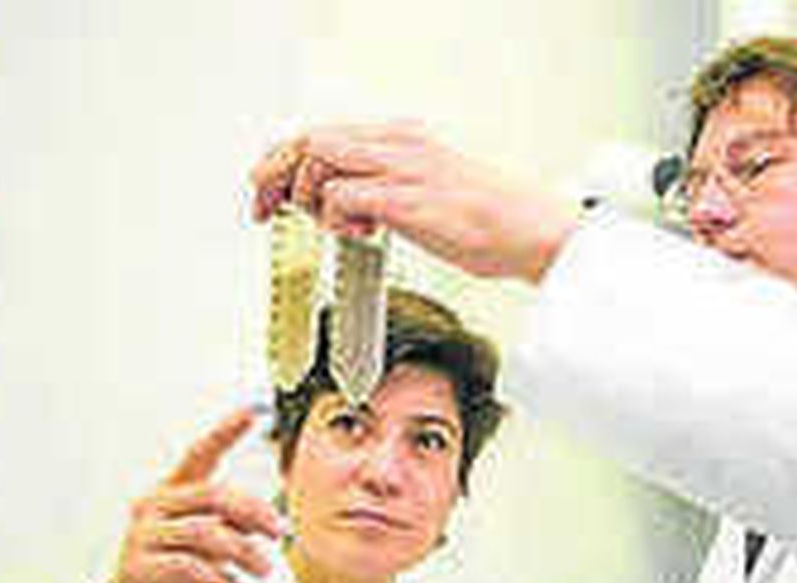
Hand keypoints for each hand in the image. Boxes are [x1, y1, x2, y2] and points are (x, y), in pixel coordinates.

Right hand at [90, 408, 283, 582]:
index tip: (253, 410)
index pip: (200, 454)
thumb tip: (269, 521)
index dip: (226, 432)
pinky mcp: (137, 565)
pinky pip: (186, 565)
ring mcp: (142, 534)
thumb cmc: (171, 568)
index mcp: (172, 491)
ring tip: (263, 569)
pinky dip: (217, 575)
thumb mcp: (205, 543)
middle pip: (213, 494)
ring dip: (243, 551)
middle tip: (279, 531)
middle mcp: (154, 505)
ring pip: (204, 531)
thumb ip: (232, 525)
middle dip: (254, 512)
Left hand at [250, 122, 577, 281]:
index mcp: (403, 138)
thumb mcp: (429, 192)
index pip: (323, 134)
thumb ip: (388, 190)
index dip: (285, 161)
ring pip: (318, 158)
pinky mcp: (405, 199)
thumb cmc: (491, 222)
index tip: (269, 191)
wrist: (533, 232)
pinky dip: (337, 220)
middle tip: (264, 208)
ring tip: (326, 225)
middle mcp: (398, 144)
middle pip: (309, 140)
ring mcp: (402, 168)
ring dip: (307, 197)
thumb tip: (347, 208)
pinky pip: (342, 198)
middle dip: (275, 174)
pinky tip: (360, 235)